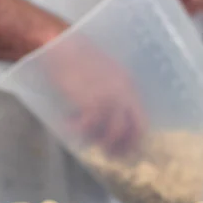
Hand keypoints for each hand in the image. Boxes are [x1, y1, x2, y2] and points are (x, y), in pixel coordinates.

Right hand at [42, 36, 145, 153]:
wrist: (61, 47)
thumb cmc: (77, 58)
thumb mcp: (104, 74)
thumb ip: (111, 92)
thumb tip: (107, 116)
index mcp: (128, 85)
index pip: (140, 119)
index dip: (134, 138)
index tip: (125, 149)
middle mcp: (123, 93)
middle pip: (131, 129)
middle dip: (122, 146)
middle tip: (109, 155)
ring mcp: (108, 98)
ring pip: (111, 132)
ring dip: (97, 140)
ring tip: (84, 140)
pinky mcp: (90, 101)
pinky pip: (86, 126)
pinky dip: (76, 129)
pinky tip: (66, 124)